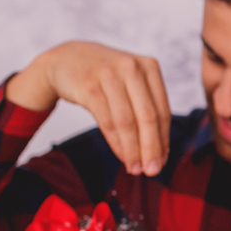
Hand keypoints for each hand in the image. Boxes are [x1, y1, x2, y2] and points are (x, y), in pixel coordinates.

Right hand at [6, 40, 171, 175]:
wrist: (66, 59)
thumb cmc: (106, 77)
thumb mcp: (130, 82)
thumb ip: (146, 108)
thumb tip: (160, 152)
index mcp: (149, 66)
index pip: (162, 111)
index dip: (164, 140)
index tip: (162, 162)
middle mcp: (131, 67)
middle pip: (148, 117)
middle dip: (151, 148)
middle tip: (153, 171)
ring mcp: (109, 74)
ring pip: (127, 122)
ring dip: (132, 150)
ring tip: (135, 169)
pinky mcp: (89, 85)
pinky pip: (107, 121)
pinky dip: (116, 143)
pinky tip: (122, 156)